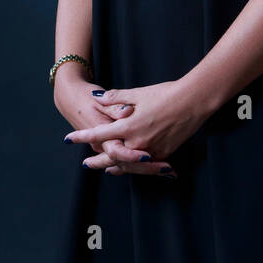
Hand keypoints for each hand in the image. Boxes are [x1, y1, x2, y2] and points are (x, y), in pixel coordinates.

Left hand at [63, 79, 213, 178]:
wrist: (193, 102)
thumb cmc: (166, 93)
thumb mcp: (138, 93)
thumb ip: (116, 98)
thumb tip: (97, 98)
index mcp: (128, 125)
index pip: (99, 134)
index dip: (82, 137)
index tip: (69, 140)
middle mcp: (137, 142)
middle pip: (110, 156)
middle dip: (97, 161)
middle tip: (86, 164)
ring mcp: (151, 150)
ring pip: (127, 164)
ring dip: (114, 167)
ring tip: (105, 169)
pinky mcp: (164, 153)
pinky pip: (143, 165)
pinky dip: (133, 167)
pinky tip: (129, 167)